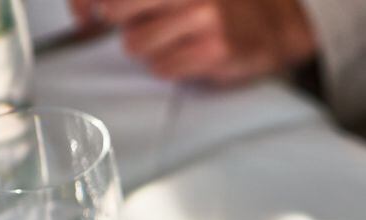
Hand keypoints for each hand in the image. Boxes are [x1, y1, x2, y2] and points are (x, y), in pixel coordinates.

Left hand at [72, 0, 315, 83]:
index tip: (88, 14)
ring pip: (136, 44)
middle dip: (126, 22)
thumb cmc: (223, 4)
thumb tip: (88, 11)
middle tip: (147, 24)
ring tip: (177, 41)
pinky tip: (192, 55)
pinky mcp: (214, 50)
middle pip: (116, 11)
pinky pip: (163, 67)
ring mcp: (203, 17)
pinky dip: (171, 66)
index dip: (89, 4)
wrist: (277, 23)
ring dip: (150, 48)